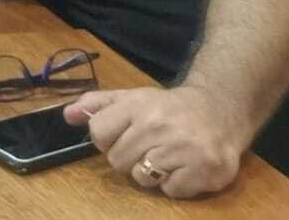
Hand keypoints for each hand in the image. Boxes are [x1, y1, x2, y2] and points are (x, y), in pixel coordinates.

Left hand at [65, 85, 245, 197]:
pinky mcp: (205, 170)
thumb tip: (66, 114)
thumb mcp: (133, 98)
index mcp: (138, 105)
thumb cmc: (169, 108)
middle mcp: (159, 125)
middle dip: (128, 157)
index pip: (98, 132)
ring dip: (151, 172)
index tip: (121, 135)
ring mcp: (184, 148)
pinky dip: (176, 183)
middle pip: (117, 161)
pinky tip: (185, 166)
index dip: (105, 138)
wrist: (221, 111)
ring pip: (142, 179)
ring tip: (166, 155)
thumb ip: (98, 105)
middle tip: (148, 146)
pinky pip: (171, 191)